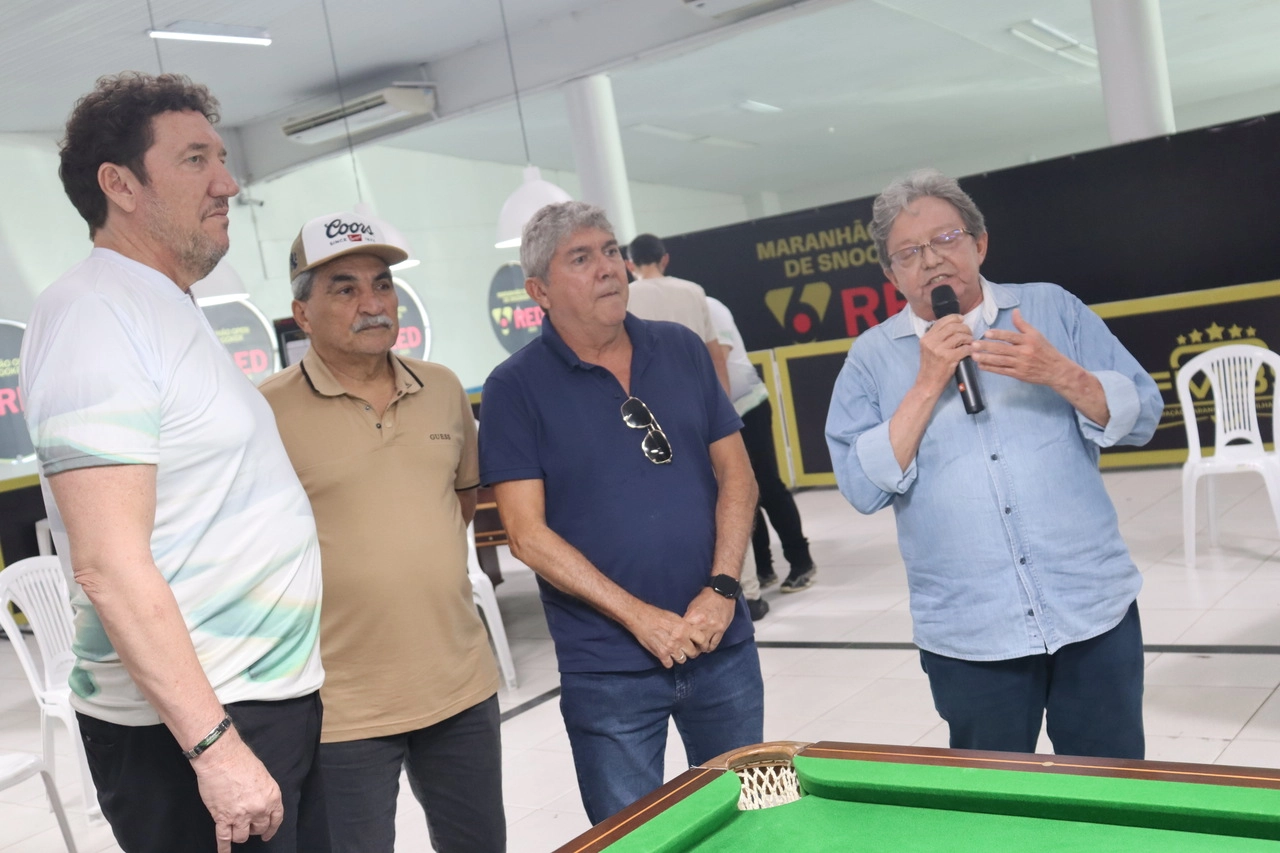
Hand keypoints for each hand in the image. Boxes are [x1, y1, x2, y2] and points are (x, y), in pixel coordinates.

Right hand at [190, 728, 283, 852]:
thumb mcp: (263, 776)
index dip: (271, 829)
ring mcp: (241, 815)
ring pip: (242, 836)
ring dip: (239, 835)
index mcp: (272, 796)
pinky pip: (224, 838)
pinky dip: (223, 848)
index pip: (276, 819)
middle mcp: (259, 809)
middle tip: (248, 827)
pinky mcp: (223, 818)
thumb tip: (258, 802)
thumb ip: (263, 793)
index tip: (267, 834)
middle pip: (259, 828)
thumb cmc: (241, 761)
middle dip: (254, 829)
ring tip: (235, 830)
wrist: (222, 758)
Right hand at [626, 602, 709, 667]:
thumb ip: (685, 627)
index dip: (703, 644)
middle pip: (693, 652)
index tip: (701, 646)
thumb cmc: (656, 615)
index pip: (702, 640)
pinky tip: (666, 656)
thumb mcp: (675, 617)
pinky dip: (668, 661)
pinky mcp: (661, 654)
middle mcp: (680, 639)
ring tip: (675, 652)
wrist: (640, 617)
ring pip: (682, 660)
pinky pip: (669, 664)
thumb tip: (691, 635)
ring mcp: (670, 647)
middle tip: (686, 650)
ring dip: (679, 657)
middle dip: (690, 652)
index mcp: (685, 628)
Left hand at [682, 587, 736, 653]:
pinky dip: (710, 648)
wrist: (722, 592)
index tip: (680, 642)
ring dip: (700, 649)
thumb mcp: (692, 606)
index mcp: (693, 616)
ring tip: (698, 649)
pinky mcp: (721, 630)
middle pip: (693, 642)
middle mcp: (702, 623)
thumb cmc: (706, 598)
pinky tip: (707, 648)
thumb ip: (688, 618)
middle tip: (688, 649)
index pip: (684, 633)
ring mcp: (713, 627)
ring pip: (704, 646)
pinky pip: (714, 644)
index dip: (681, 639)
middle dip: (690, 646)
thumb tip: (683, 629)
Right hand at [918, 315, 972, 391]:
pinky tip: (971, 351)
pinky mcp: (948, 358)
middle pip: (953, 326)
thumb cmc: (931, 368)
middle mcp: (931, 342)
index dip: (955, 318)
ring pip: (960, 336)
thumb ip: (937, 338)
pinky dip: (970, 349)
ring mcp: (939, 350)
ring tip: (970, 343)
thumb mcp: (929, 349)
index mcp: (926, 338)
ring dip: (969, 338)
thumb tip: (955, 327)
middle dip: (965, 328)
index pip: (942, 321)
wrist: (927, 384)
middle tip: (969, 334)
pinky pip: (965, 348)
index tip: (962, 320)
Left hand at [971, 309, 1077, 388]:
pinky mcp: (1018, 374)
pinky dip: (991, 369)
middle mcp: (1024, 352)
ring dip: (986, 358)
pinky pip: (1002, 371)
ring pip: (1000, 361)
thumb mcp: (1036, 334)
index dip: (998, 334)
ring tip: (973, 355)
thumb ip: (1023, 324)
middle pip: (1002, 349)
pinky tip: (981, 365)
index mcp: (1028, 340)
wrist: (1056, 370)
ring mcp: (1020, 364)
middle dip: (987, 347)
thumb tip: (1014, 311)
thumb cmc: (1045, 350)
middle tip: (973, 344)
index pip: (1010, 336)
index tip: (986, 333)